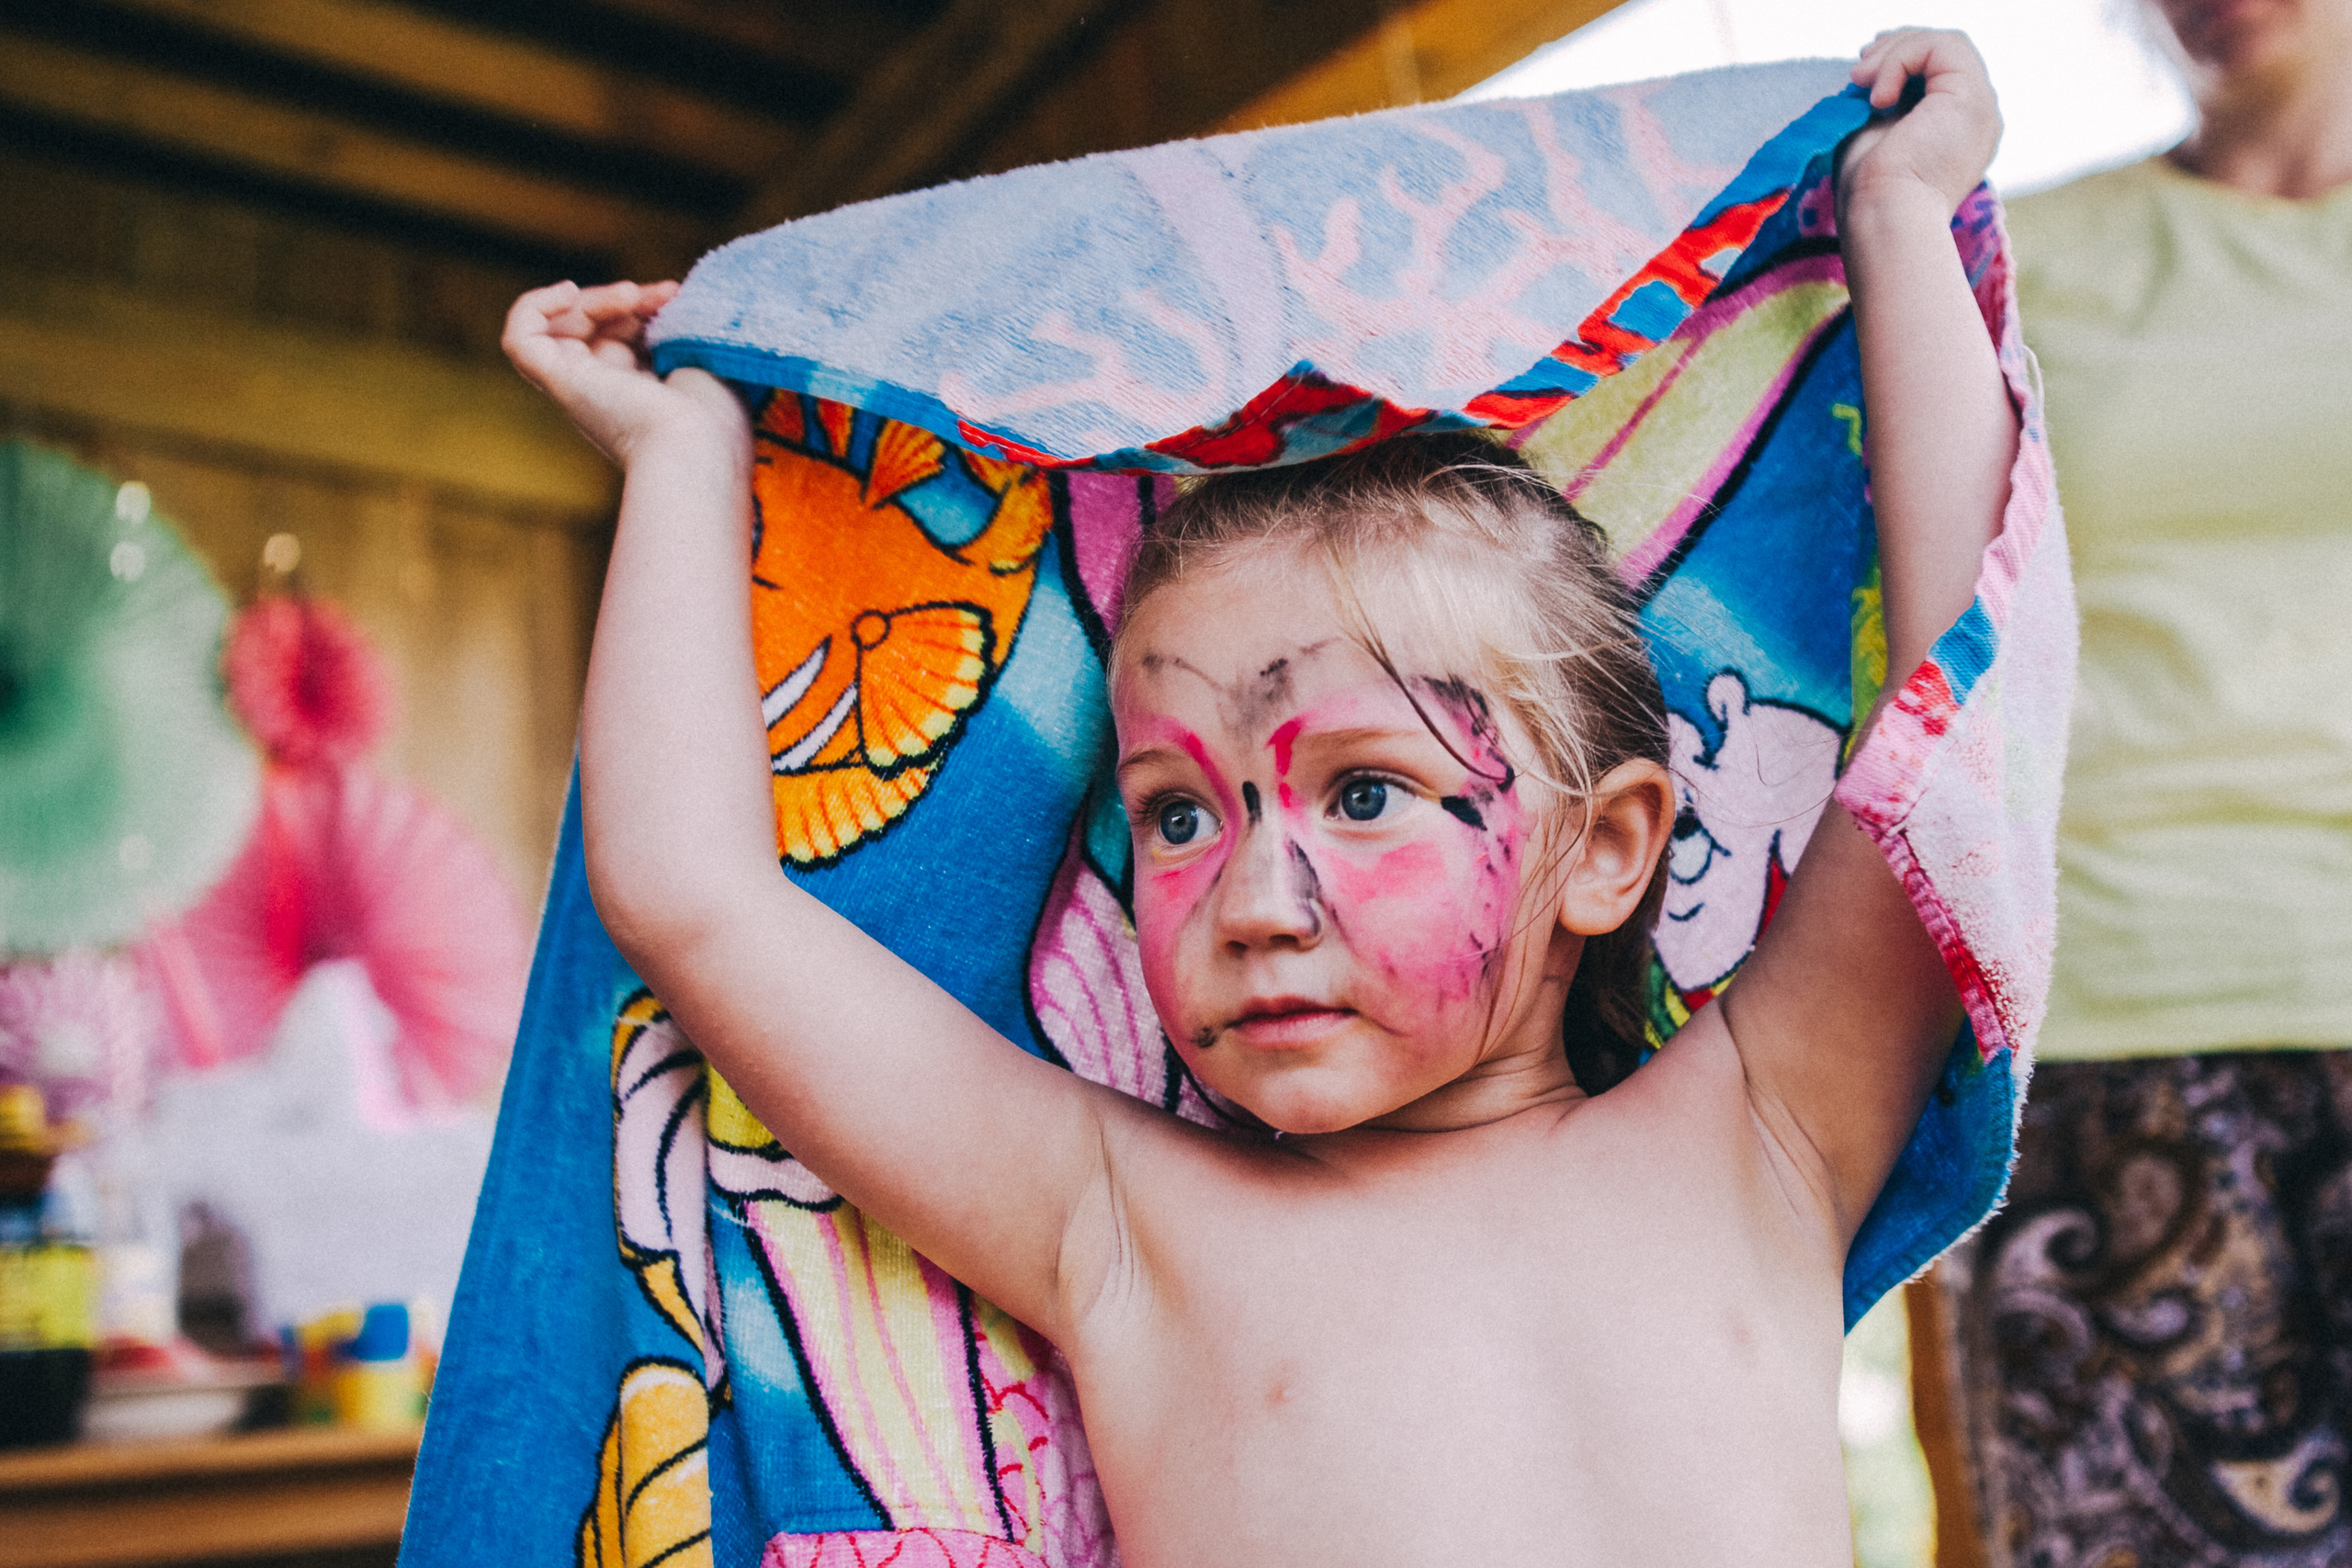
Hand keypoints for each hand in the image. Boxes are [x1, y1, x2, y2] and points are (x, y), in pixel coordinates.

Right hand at [502, 280, 745, 466]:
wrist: (699, 448)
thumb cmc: (715, 417)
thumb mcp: (702, 362)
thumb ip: (678, 329)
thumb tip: (663, 295)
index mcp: (643, 395)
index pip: (623, 336)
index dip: (644, 305)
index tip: (675, 295)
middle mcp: (607, 395)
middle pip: (593, 329)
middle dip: (624, 298)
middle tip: (663, 295)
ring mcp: (582, 389)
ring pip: (564, 327)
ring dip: (595, 298)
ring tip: (630, 296)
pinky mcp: (561, 383)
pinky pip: (521, 340)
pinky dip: (534, 305)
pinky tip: (569, 293)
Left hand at [1841, 29, 2001, 215]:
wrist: (1883, 217)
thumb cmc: (1870, 190)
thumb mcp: (1874, 131)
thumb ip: (1884, 99)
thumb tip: (1869, 70)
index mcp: (1957, 130)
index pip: (1940, 71)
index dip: (1903, 58)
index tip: (1861, 72)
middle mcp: (1978, 117)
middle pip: (1946, 53)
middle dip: (1897, 48)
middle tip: (1858, 71)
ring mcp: (1980, 106)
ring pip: (1945, 44)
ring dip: (1894, 53)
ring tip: (1861, 81)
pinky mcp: (1971, 97)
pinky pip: (1940, 47)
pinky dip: (1901, 60)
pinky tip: (1878, 96)